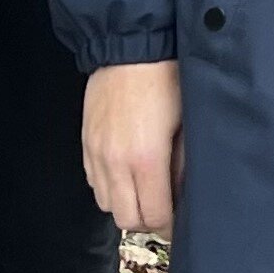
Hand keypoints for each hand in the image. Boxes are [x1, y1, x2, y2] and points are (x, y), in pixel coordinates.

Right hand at [85, 61, 183, 235]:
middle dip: (148, 220)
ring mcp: (97, 154)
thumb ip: (183, 162)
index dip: (170, 225)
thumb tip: (183, 191)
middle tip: (165, 208)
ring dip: (127, 204)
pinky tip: (127, 173)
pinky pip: (94, 183)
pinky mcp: (86, 144)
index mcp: (146, 159)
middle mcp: (116, 162)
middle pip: (128, 220)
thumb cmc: (166, 78)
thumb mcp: (187, 122)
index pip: (154, 216)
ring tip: (146, 190)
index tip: (180, 222)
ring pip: (108, 205)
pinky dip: (110, 187)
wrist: (131, 47)